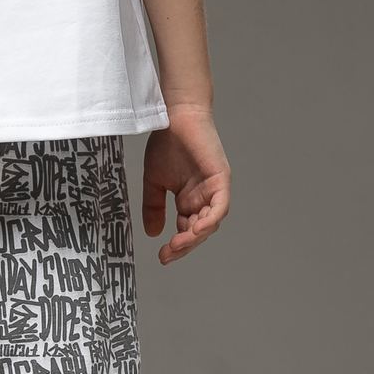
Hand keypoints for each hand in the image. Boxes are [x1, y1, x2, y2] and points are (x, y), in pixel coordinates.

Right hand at [142, 104, 231, 264]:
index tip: (162, 256)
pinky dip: (210, 220)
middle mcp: (204, 198)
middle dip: (185, 246)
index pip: (187, 230)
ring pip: (210, 223)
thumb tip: (152, 233)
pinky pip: (220, 207)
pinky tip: (195, 230)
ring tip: (177, 245)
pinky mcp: (221, 179)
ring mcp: (214, 189)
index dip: (177, 246)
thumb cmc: (167, 143)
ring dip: (195, 237)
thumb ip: (154, 207)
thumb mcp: (154, 181)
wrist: (174, 116)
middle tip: (168, 254)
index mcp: (190, 199)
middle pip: (199, 231)